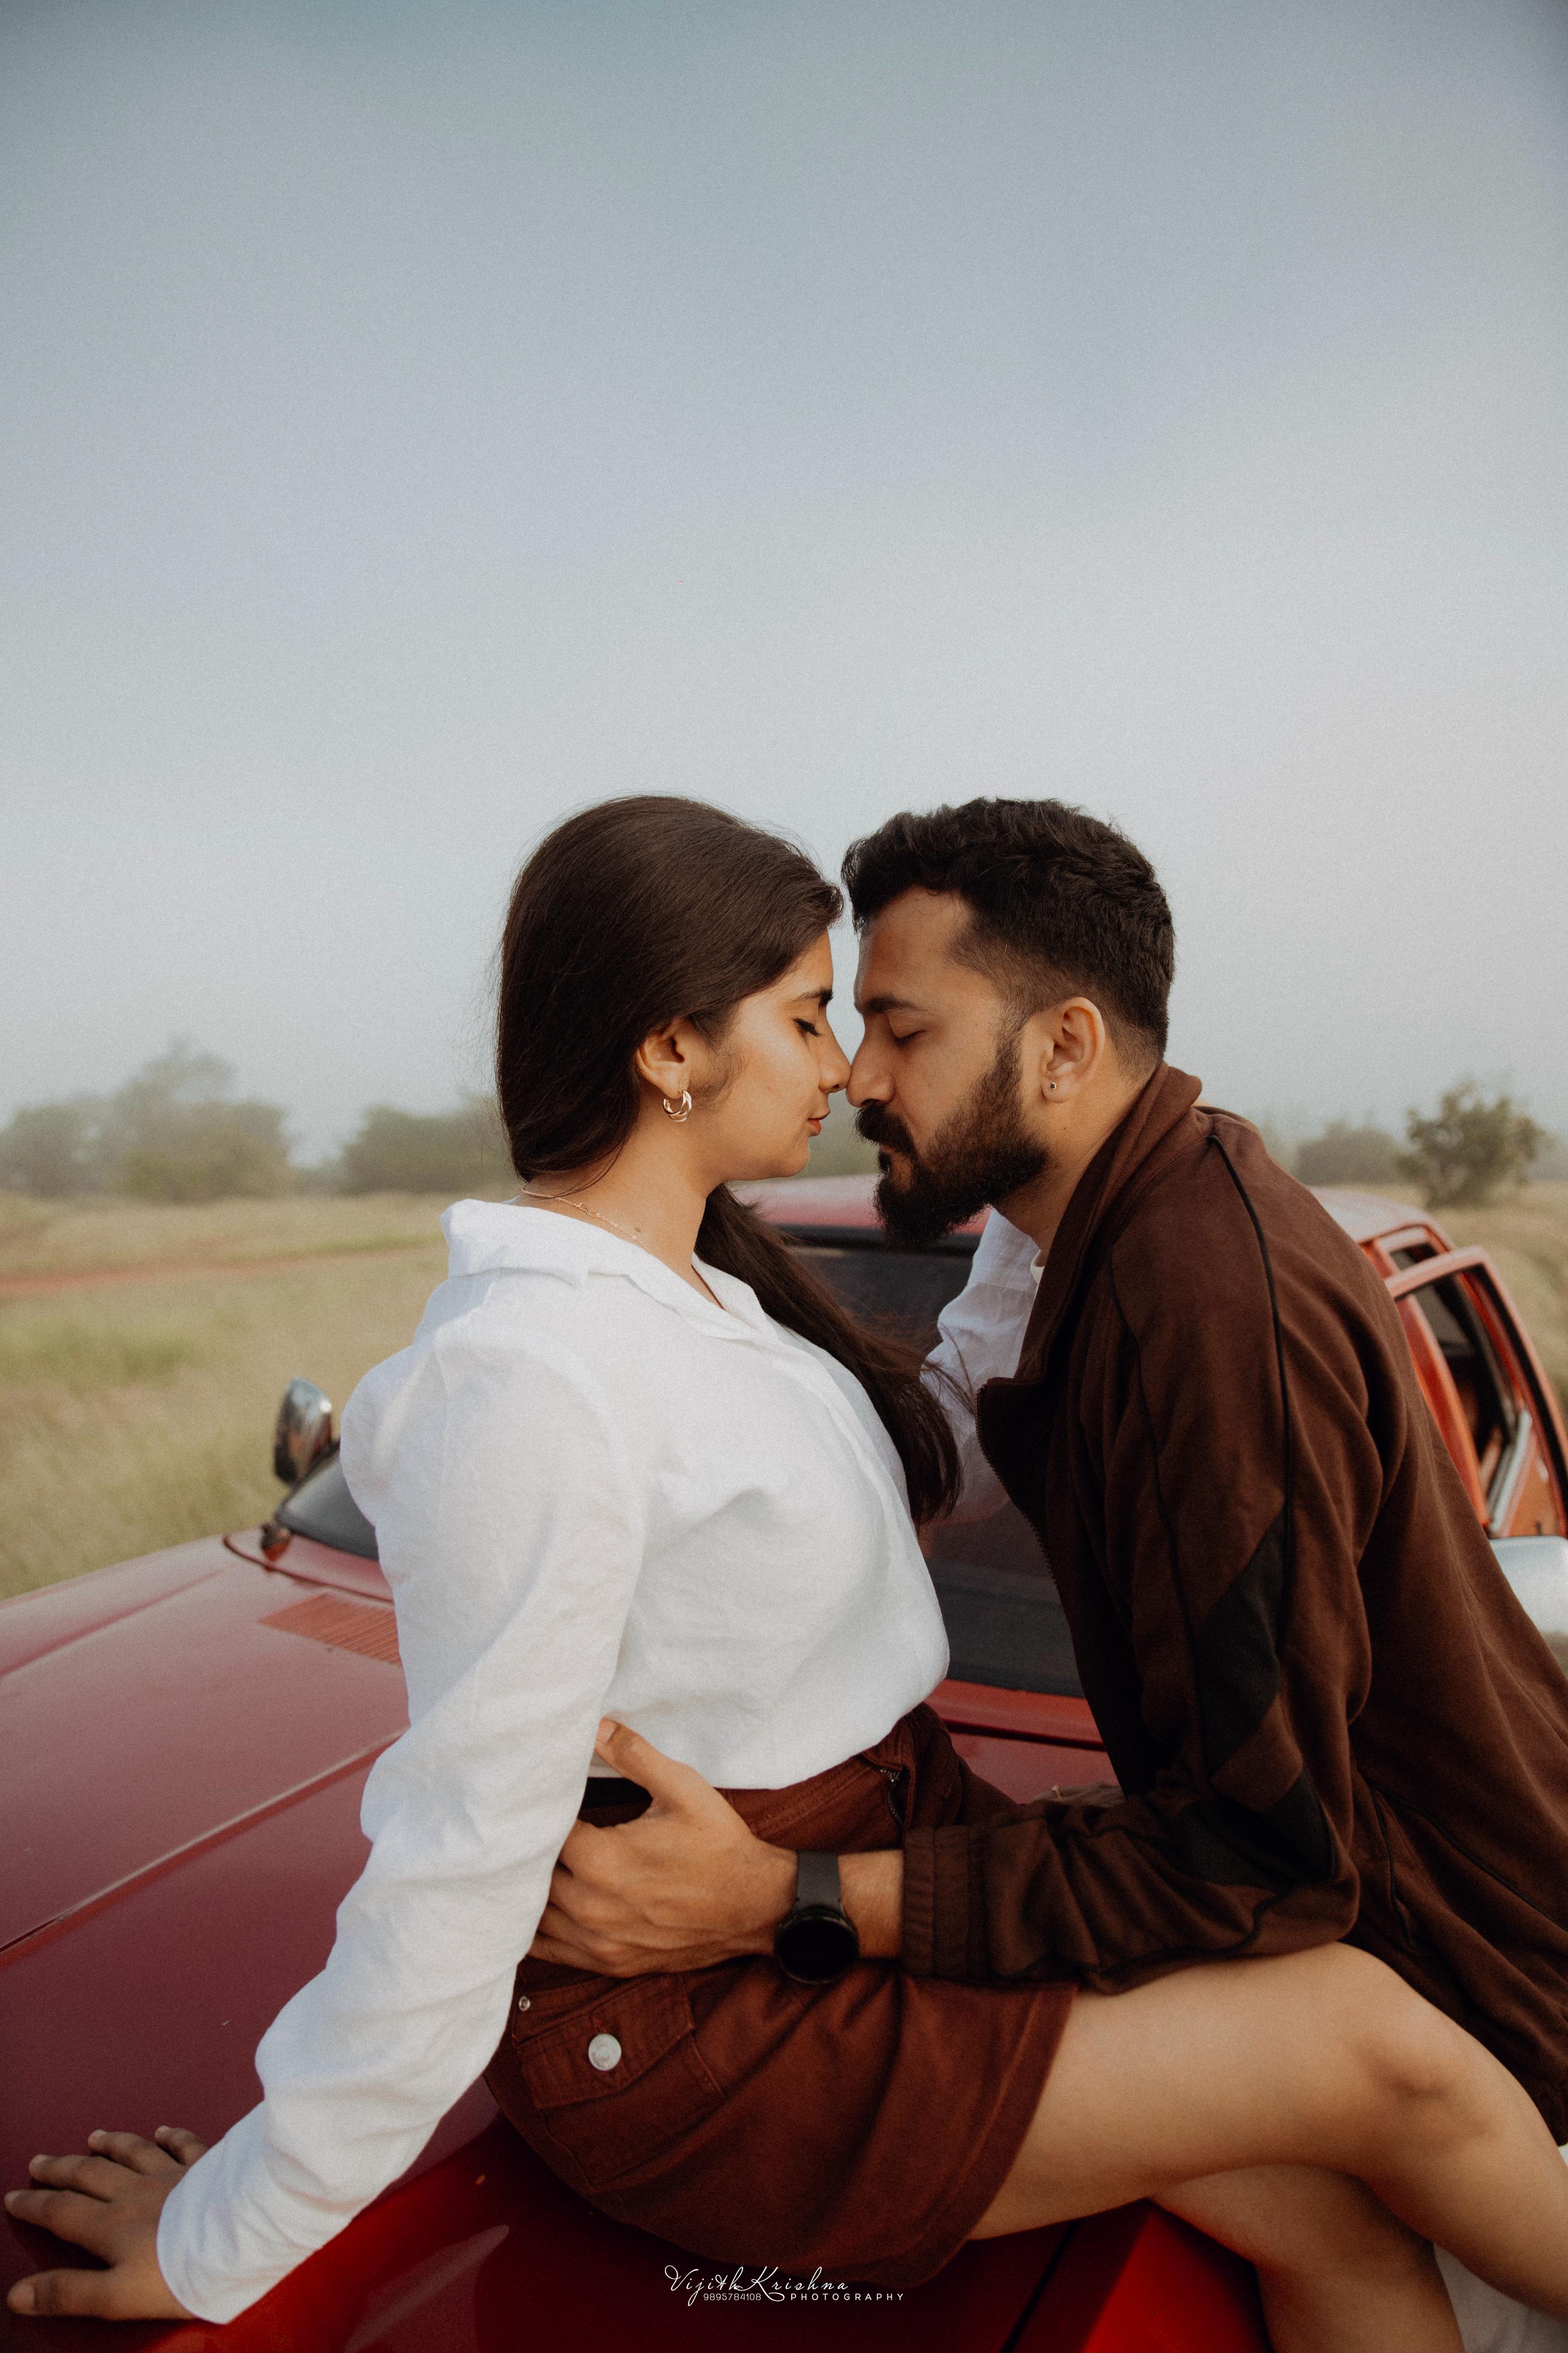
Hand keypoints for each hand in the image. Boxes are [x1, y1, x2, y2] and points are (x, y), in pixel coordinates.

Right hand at [5, 2127, 203, 2319]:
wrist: (238, 2239)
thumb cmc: (177, 2274)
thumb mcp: (114, 2297)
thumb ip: (67, 2293)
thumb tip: (17, 2294)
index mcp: (111, 2225)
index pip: (62, 2212)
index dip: (35, 2206)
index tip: (13, 2197)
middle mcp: (138, 2193)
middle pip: (91, 2176)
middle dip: (62, 2169)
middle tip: (40, 2162)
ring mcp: (174, 2175)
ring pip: (135, 2153)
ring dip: (112, 2145)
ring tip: (94, 2137)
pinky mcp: (208, 2168)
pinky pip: (186, 2145)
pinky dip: (172, 2136)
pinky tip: (165, 2130)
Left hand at [530, 1720, 796, 1973]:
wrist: (755, 1906)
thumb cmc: (719, 1844)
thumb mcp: (682, 1788)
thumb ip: (633, 1755)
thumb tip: (595, 1726)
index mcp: (602, 1860)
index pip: (541, 1833)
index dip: (534, 1814)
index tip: (532, 1798)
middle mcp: (591, 1906)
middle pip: (530, 1876)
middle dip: (526, 1851)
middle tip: (521, 1827)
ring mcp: (599, 1940)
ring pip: (534, 1917)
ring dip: (525, 1892)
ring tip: (522, 1865)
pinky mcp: (610, 1962)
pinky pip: (552, 1952)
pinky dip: (536, 1932)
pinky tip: (530, 1912)